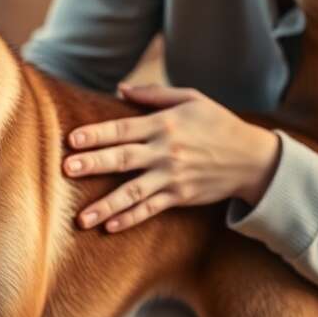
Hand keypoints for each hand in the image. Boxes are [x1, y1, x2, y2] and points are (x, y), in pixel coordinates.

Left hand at [64, 83, 280, 232]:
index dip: (96, 134)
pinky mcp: (180, 197)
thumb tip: (120, 90)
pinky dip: (130, 219)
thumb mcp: (191, 98)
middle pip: (123, 158)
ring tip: (80, 218)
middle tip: (65, 169)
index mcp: (164, 124)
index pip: (123, 129)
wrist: (252, 158)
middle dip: (93, 164)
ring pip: (133, 192)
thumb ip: (154, 94)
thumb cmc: (218, 123)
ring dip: (105, 205)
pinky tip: (109, 226)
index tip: (72, 140)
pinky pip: (150, 209)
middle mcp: (165, 152)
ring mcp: (172, 177)